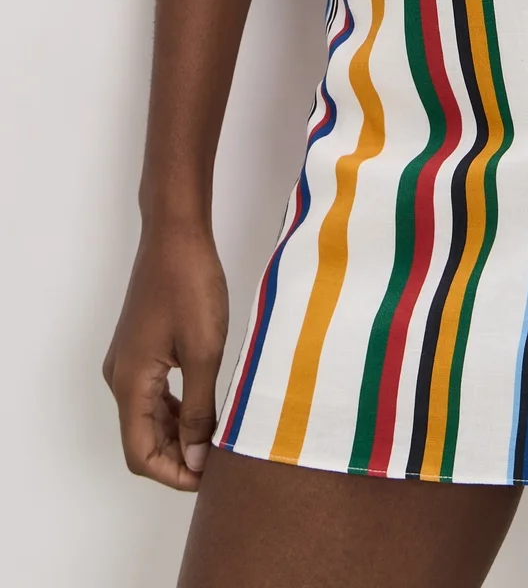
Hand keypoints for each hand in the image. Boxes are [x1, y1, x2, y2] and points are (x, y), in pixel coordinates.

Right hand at [102, 220, 228, 488]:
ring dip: (178, 435)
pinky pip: (153, 394)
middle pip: (141, 439)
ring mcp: (129, 361)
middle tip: (220, 461)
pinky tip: (204, 408)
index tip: (210, 477)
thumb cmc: (191, 286)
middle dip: (178, 458)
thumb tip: (197, 459)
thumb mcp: (203, 352)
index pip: (140, 454)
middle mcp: (121, 377)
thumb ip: (199, 410)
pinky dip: (176, 410)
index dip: (173, 474)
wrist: (176, 235)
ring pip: (148, 418)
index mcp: (130, 383)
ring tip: (217, 439)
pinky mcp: (141, 348)